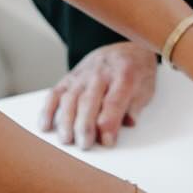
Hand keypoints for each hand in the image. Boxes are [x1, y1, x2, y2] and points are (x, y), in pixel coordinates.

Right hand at [41, 41, 156, 147]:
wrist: (127, 48)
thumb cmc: (138, 72)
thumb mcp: (146, 88)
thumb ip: (135, 107)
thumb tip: (127, 124)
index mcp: (124, 75)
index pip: (114, 101)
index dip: (109, 123)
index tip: (107, 141)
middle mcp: (101, 73)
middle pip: (88, 101)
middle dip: (85, 126)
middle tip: (84, 145)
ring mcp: (83, 74)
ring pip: (70, 98)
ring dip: (66, 121)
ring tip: (67, 140)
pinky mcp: (70, 77)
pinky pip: (55, 93)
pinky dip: (48, 110)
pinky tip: (46, 126)